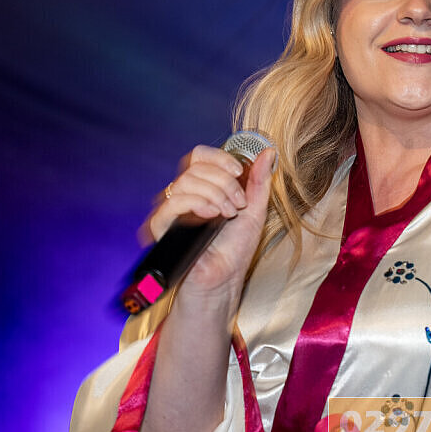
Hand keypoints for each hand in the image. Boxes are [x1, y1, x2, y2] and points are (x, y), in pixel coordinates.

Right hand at [140, 144, 275, 302]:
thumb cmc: (236, 249)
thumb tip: (268, 152)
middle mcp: (186, 195)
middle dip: (223, 182)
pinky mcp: (163, 227)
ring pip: (185, 182)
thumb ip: (259, 181)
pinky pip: (171, 203)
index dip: (219, 158)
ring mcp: (173, 210)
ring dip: (214, 195)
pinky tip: (210, 216)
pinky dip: (195, 204)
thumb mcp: (255, 210)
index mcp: (205, 187)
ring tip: (227, 214)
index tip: (238, 172)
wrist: (225, 279)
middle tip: (237, 204)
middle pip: (195, 168)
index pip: (200, 156)